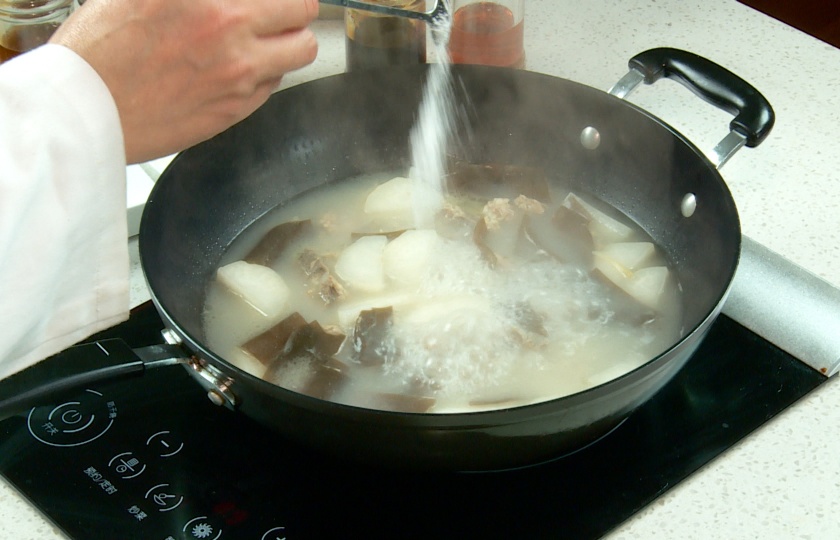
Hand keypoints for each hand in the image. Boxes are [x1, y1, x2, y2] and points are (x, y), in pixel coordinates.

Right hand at [51, 0, 318, 163]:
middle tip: (277, 12)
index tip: (266, 0)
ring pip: (300, 51)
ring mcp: (240, 72)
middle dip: (292, 9)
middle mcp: (230, 29)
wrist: (86, 110)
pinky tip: (234, 72)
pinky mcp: (238, 108)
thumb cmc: (101, 48)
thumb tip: (223, 1)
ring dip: (286, 43)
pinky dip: (264, 75)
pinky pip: (274, 84)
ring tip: (260, 42)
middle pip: (302, 10)